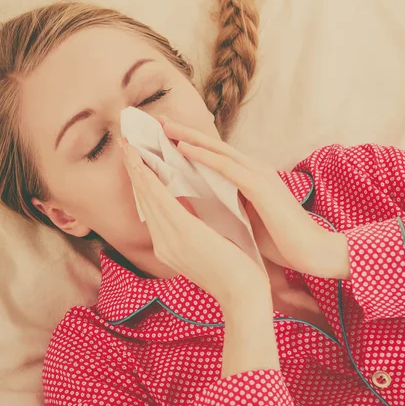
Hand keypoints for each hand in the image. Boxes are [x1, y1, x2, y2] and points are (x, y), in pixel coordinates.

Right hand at [119, 139, 271, 309]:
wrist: (244, 297)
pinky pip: (163, 201)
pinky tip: (142, 164)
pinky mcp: (184, 233)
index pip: (151, 208)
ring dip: (137, 168)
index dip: (142, 181)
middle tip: (124, 144)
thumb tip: (192, 205)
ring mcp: (171, 239)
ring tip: (129, 146)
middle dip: (134, 170)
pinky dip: (151, 180)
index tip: (136, 160)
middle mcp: (163, 243)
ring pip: (149, 196)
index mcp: (169, 245)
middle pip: (144, 199)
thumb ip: (194, 228)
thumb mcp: (207, 247)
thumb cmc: (233, 272)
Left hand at [159, 116, 349, 279]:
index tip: (163, 137)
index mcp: (248, 177)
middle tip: (158, 120)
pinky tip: (184, 148)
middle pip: (212, 146)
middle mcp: (252, 168)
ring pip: (216, 150)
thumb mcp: (244, 218)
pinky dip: (203, 156)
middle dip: (184, 132)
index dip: (188, 144)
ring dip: (188, 137)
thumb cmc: (279, 239)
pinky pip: (226, 166)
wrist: (313, 251)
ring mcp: (257, 174)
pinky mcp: (260, 186)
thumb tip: (200, 204)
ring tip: (164, 126)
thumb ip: (225, 205)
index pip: (213, 156)